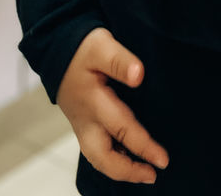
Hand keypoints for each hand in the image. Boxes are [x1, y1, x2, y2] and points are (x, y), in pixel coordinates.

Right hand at [57, 27, 169, 184]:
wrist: (57, 49)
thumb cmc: (82, 48)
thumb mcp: (101, 46)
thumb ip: (119, 61)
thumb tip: (139, 75)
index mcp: (92, 102)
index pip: (121, 129)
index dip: (143, 146)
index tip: (163, 159)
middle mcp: (86, 120)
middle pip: (103, 157)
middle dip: (128, 171)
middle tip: (153, 175)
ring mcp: (82, 125)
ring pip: (98, 158)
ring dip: (120, 169)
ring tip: (145, 173)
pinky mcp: (82, 125)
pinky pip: (97, 150)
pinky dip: (113, 161)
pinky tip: (129, 160)